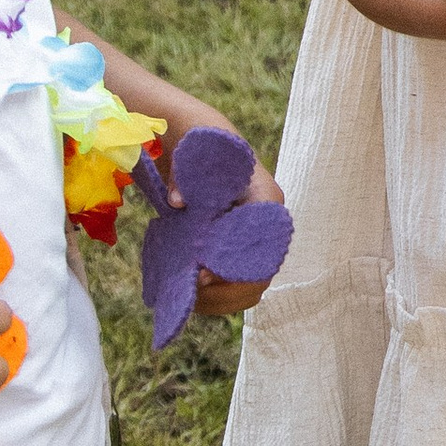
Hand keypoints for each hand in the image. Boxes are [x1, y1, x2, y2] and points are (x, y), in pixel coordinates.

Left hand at [178, 136, 289, 319]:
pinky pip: (238, 283)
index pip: (263, 245)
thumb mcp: (191, 154)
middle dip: (227, 291)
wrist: (203, 145)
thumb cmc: (201, 146)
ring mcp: (256, 239)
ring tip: (189, 300)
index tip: (202, 275)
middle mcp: (268, 224)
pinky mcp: (241, 249)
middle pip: (261, 274)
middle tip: (192, 292)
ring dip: (222, 299)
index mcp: (266, 199)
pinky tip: (190, 295)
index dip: (237, 267)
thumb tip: (176, 202)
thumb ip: (183, 175)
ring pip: (252, 284)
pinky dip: (217, 295)